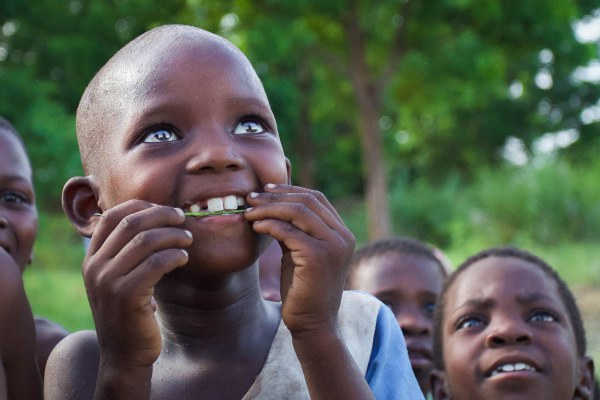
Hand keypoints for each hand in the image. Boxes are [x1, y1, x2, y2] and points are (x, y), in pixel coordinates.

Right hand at [84, 200, 191, 368]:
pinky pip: (155, 263)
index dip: (141, 206)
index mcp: (92, 259)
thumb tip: (158, 217)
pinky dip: (174, 255)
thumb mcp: (121, 278)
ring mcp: (108, 281)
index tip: (165, 209)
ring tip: (188, 239)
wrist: (124, 354)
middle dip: (161, 215)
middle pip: (130, 223)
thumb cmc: (131, 312)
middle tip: (182, 218)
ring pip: (145, 240)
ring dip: (172, 235)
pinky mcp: (126, 296)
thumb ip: (128, 252)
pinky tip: (184, 258)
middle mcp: (95, 267)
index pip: (111, 216)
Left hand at [244, 184, 354, 334]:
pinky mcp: (318, 257)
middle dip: (275, 196)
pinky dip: (269, 225)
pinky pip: (289, 231)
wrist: (313, 324)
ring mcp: (333, 246)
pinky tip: (256, 227)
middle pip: (307, 200)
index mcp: (341, 233)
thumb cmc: (302, 289)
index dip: (290, 189)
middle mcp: (342, 236)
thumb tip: (272, 203)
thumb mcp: (300, 252)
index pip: (317, 198)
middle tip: (250, 198)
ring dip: (269, 208)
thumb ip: (294, 229)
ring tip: (248, 212)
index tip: (265, 188)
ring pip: (298, 211)